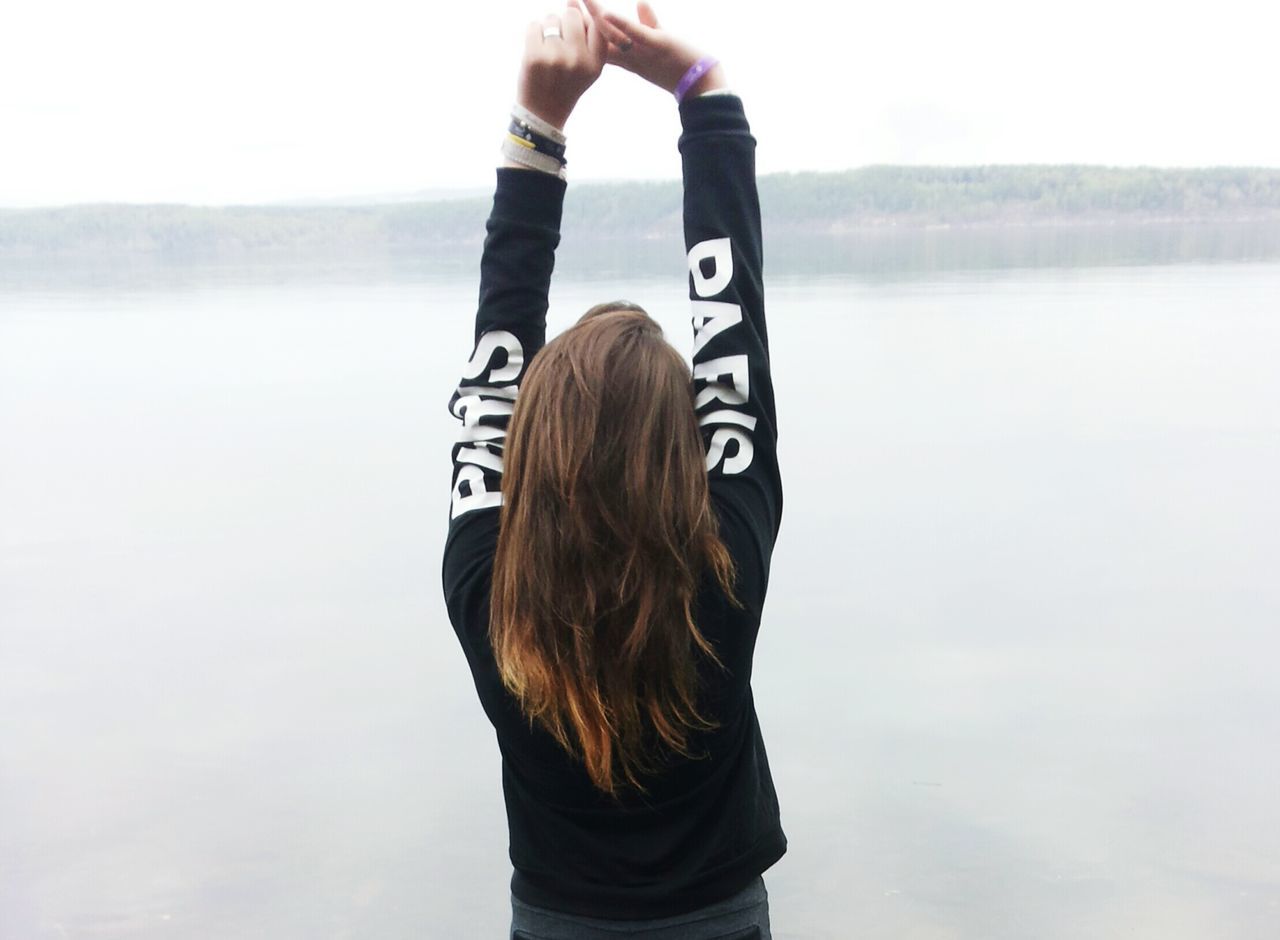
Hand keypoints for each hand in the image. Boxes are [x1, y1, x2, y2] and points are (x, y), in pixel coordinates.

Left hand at [516, 3, 607, 129]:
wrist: (542, 113)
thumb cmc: (565, 85)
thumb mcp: (586, 67)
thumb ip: (586, 36)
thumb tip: (573, 0)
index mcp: (595, 63)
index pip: (598, 23)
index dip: (586, 17)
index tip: (578, 24)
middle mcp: (578, 60)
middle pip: (572, 15)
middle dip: (563, 21)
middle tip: (559, 39)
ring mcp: (556, 58)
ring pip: (551, 18)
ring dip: (547, 27)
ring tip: (547, 48)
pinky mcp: (534, 57)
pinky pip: (533, 25)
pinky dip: (533, 33)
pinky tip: (535, 49)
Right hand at [580, 0, 726, 96]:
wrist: (698, 83)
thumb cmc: (678, 63)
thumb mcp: (658, 40)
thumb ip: (647, 22)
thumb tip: (639, 2)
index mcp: (627, 53)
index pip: (599, 37)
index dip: (584, 24)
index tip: (570, 9)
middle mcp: (631, 54)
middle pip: (599, 36)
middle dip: (582, 20)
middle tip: (565, 5)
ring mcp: (643, 50)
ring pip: (613, 35)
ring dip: (596, 18)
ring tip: (579, 2)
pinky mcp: (659, 45)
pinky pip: (636, 35)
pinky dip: (622, 24)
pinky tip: (607, 13)